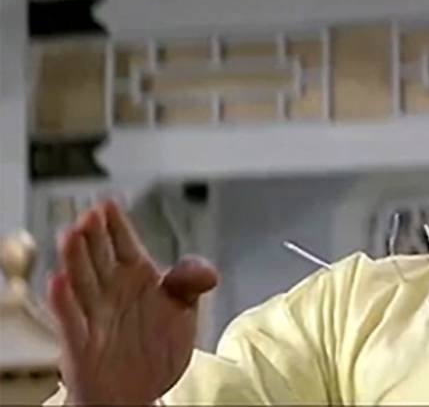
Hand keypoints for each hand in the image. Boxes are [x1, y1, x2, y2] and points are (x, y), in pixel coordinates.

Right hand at [48, 201, 218, 404]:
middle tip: (89, 213)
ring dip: (74, 258)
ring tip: (71, 234)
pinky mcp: (83, 345)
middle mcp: (112, 293)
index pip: (124, 243)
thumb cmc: (155, 346)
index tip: (109, 203)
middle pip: (99, 257)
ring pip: (81, 282)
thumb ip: (191, 282)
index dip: (117, 224)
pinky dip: (64, 302)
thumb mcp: (183, 309)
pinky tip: (59, 281)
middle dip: (93, 234)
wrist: (141, 392)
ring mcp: (96, 317)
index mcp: (137, 278)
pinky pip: (71, 320)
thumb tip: (208, 271)